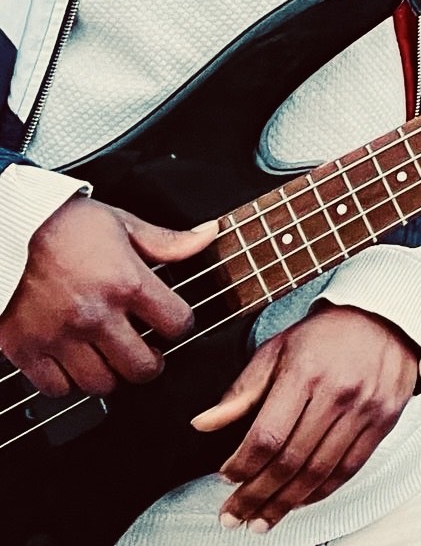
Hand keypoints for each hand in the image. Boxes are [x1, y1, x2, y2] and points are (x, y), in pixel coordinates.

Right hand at [0, 199, 211, 397]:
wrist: (5, 229)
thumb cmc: (63, 224)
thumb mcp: (123, 224)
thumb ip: (167, 241)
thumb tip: (208, 235)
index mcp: (126, 282)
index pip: (176, 324)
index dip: (180, 325)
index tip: (172, 324)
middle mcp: (96, 315)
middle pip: (141, 367)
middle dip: (151, 363)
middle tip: (147, 354)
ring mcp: (60, 336)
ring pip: (101, 384)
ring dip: (111, 376)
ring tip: (111, 359)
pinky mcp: (25, 350)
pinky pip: (57, 389)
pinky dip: (68, 383)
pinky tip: (74, 364)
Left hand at [193, 304, 420, 530]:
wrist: (388, 315)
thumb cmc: (327, 333)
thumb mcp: (278, 349)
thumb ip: (242, 391)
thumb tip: (203, 424)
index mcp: (305, 372)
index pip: (267, 436)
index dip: (242, 466)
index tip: (226, 477)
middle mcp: (338, 393)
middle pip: (290, 461)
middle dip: (256, 496)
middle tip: (233, 517)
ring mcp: (365, 408)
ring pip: (319, 471)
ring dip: (285, 503)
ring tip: (262, 520)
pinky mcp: (385, 419)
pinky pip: (350, 468)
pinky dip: (321, 492)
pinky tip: (299, 502)